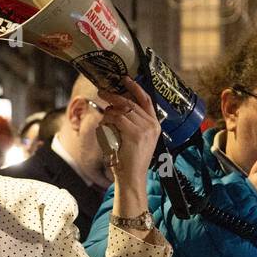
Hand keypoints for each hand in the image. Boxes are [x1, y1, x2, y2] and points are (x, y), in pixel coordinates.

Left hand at [96, 76, 160, 217]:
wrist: (132, 177)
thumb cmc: (129, 159)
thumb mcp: (133, 138)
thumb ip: (129, 122)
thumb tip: (115, 106)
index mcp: (155, 125)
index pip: (146, 100)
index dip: (135, 87)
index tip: (125, 78)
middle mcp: (152, 125)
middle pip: (131, 102)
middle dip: (114, 95)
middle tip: (102, 92)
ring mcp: (145, 129)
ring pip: (122, 110)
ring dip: (108, 112)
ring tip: (104, 119)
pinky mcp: (135, 134)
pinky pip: (117, 119)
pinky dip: (108, 120)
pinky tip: (104, 126)